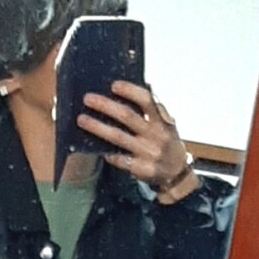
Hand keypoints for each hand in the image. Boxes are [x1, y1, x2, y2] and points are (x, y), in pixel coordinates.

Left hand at [78, 81, 199, 197]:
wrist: (177, 173)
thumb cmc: (167, 143)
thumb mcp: (167, 124)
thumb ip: (154, 110)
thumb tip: (136, 89)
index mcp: (161, 121)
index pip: (146, 100)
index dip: (130, 91)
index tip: (113, 85)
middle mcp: (155, 135)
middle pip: (127, 116)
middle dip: (106, 106)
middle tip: (88, 98)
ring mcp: (147, 152)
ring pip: (118, 137)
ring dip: (97, 127)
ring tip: (82, 120)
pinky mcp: (141, 169)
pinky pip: (119, 159)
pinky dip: (107, 152)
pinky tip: (95, 147)